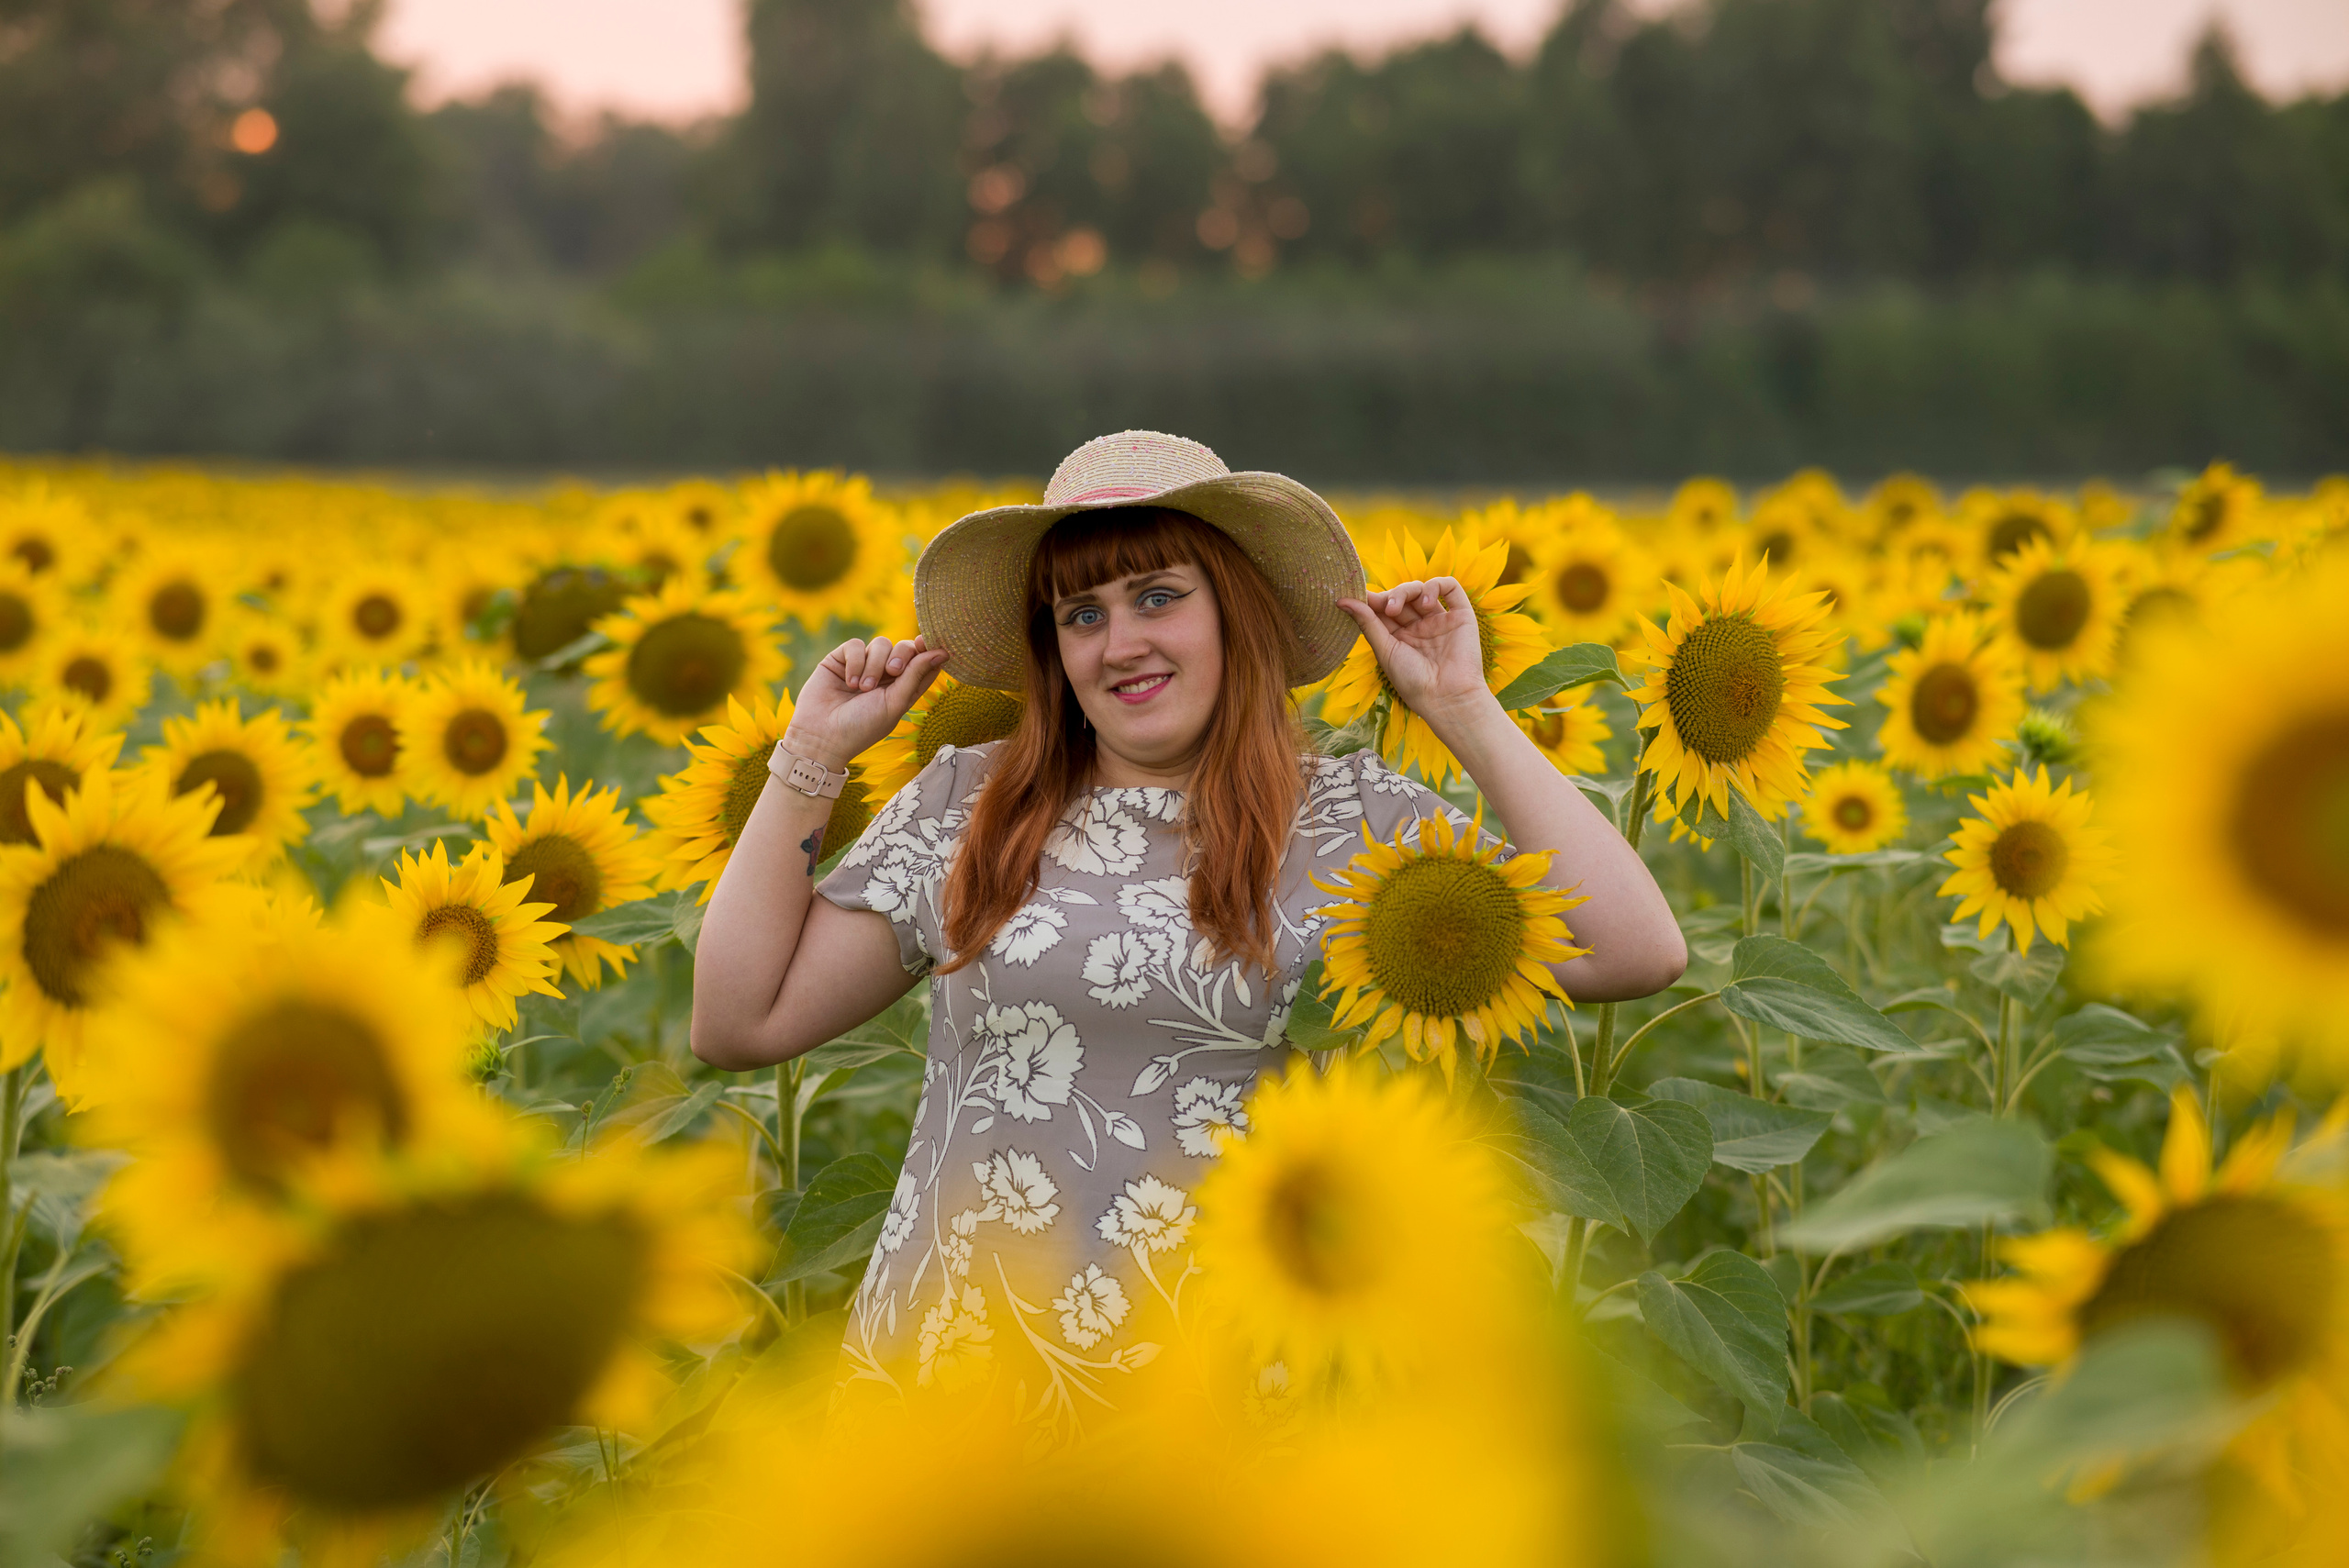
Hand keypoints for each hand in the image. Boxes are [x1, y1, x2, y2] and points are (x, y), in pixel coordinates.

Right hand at [782, 634, 948, 768]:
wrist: (821, 736)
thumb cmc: (862, 727)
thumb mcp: (894, 703)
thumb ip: (916, 675)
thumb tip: (943, 652)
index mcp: (902, 688)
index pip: (922, 661)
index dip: (927, 650)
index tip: (926, 644)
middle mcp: (884, 675)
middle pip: (904, 647)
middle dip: (901, 655)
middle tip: (893, 672)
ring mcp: (862, 665)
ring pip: (880, 643)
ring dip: (874, 665)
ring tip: (863, 689)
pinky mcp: (840, 660)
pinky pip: (855, 645)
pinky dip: (855, 662)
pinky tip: (849, 683)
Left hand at [1338, 578, 1493, 727]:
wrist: (1448, 697)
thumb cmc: (1413, 681)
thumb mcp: (1385, 650)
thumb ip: (1367, 622)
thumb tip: (1340, 600)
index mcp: (1399, 637)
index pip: (1383, 608)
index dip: (1372, 599)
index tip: (1358, 594)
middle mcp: (1419, 627)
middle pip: (1402, 596)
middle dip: (1391, 596)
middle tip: (1388, 609)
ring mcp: (1440, 620)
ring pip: (1421, 589)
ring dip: (1408, 590)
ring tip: (1402, 609)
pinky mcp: (1461, 615)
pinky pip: (1450, 587)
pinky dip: (1436, 585)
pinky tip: (1427, 602)